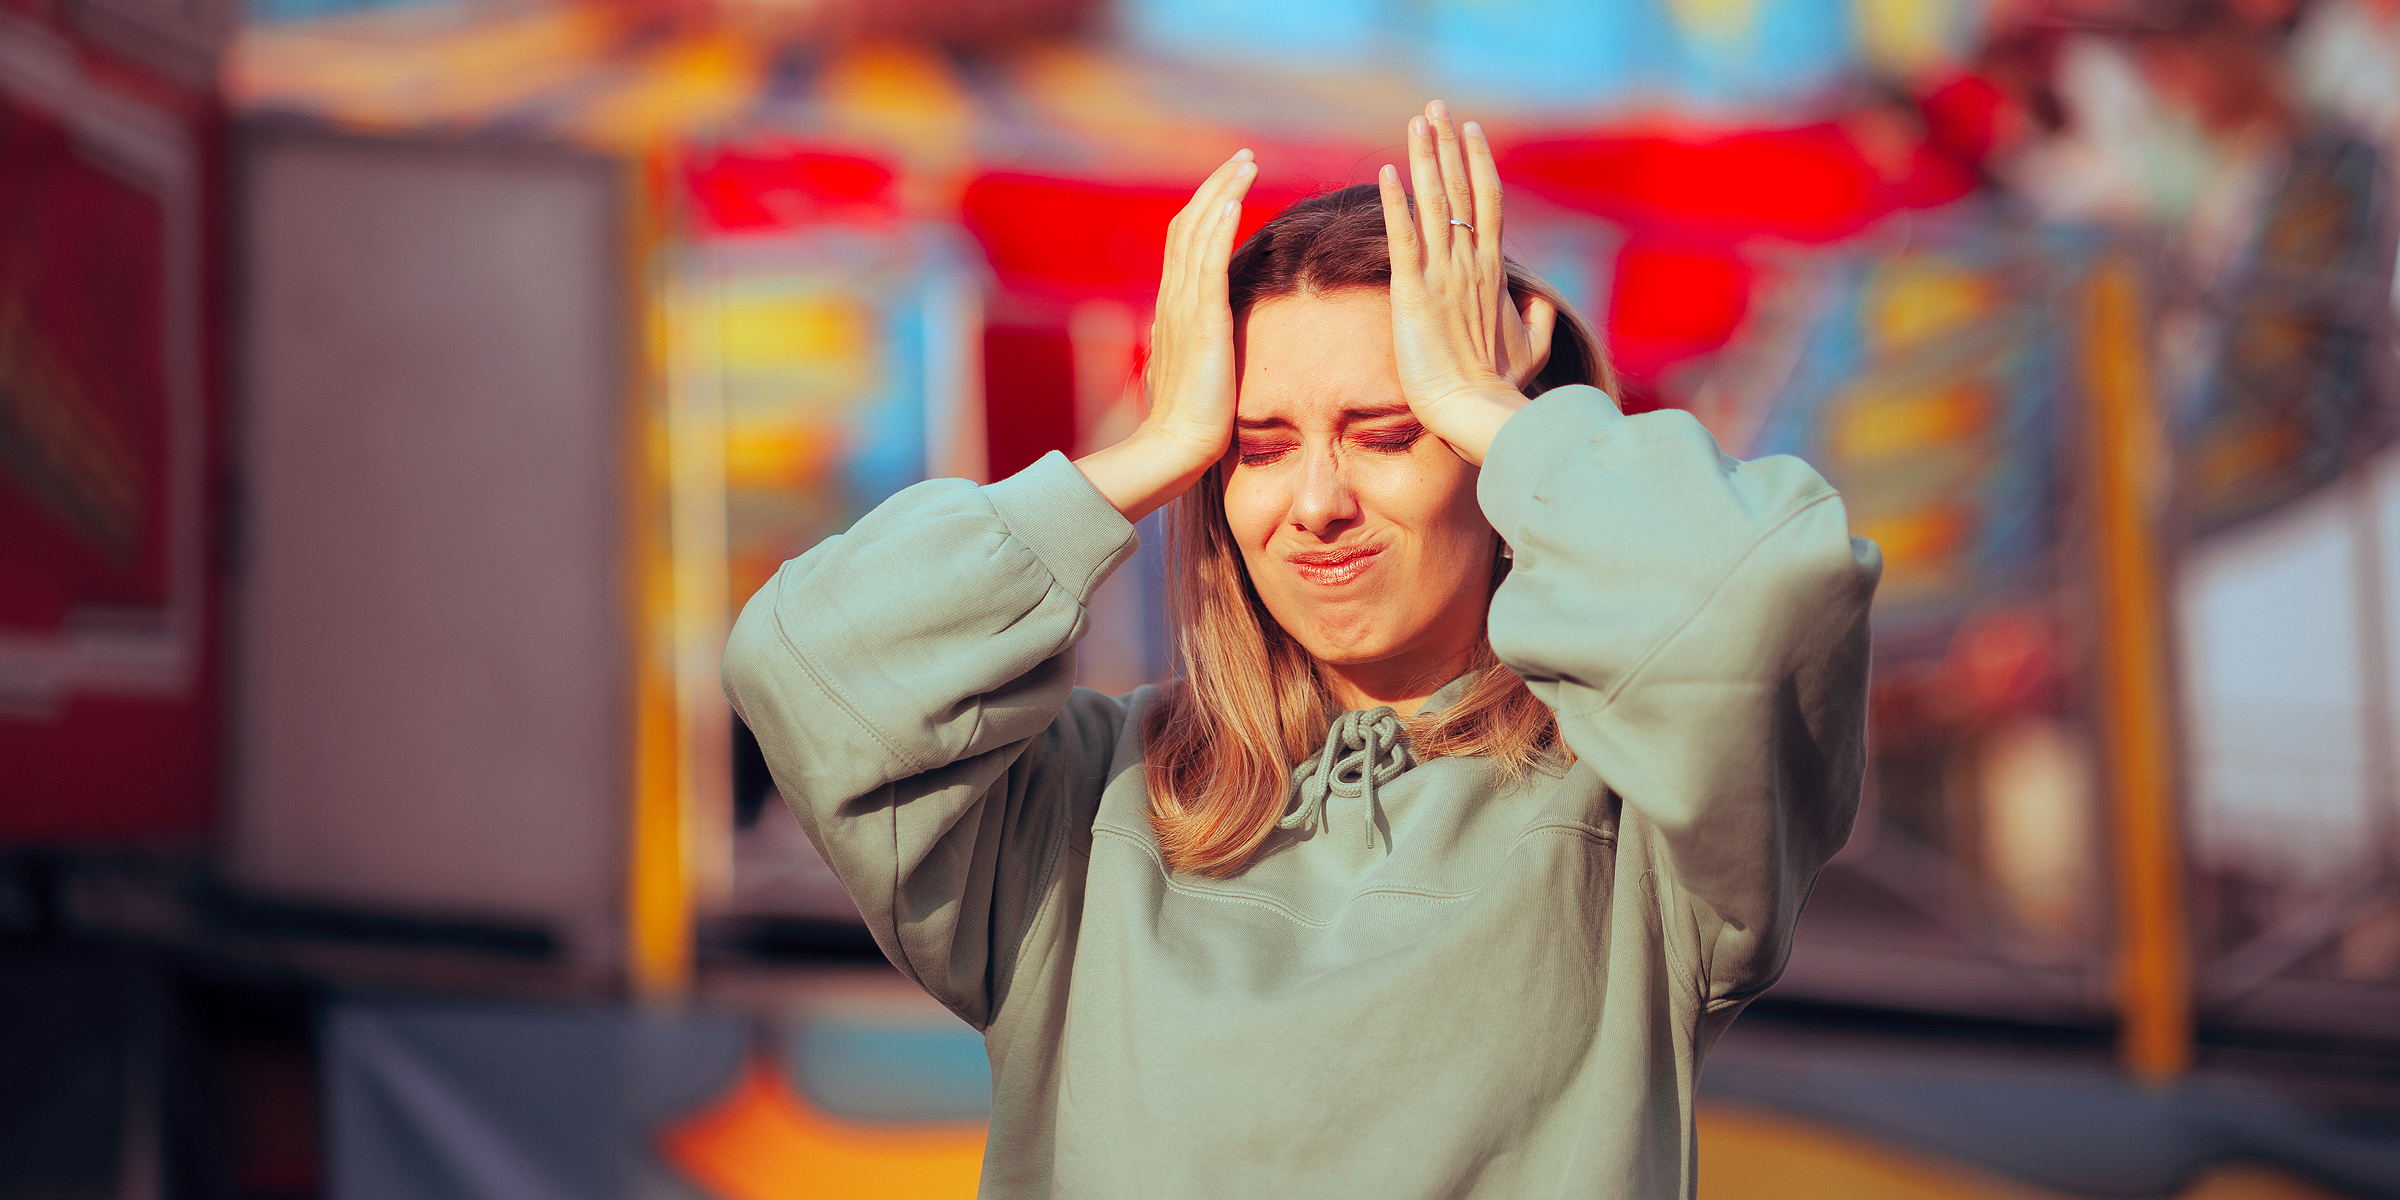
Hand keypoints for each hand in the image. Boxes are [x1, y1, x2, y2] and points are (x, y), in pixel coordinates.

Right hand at [1075, 149, 1257, 521]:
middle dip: (1216, 185)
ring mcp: (1184, 308)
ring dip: (1222, 192)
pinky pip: (1208, 264)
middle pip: (1189, 224)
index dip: (1206, 206)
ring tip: (1245, 163)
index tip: (1231, 182)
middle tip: (1243, 156)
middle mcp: (1173, 298)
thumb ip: (1194, 339)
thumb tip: (1192, 329)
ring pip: (1198, 233)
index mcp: (1173, 306)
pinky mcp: (1202, 323)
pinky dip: (1218, 228)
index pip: (1186, 240)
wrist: (1178, 445)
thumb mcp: (1193, 366)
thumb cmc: (1192, 417)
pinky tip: (1233, 201)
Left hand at [1377, 100, 1555, 465]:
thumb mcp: (1531, 349)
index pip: (1487, 202)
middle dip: (1447, 145)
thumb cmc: (1499, 387)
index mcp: (1492, 270)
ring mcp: (1443, 275)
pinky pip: (1403, 239)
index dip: (1477, 163)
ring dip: (1424, 159)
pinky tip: (1388, 173)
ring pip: (1434, 203)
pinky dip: (1396, 206)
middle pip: (1460, 189)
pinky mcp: (1413, 294)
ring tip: (1416, 121)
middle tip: (1436, 107)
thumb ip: (1539, 322)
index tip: (1468, 130)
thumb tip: (1543, 303)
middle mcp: (1470, 263)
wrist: (1475, 411)